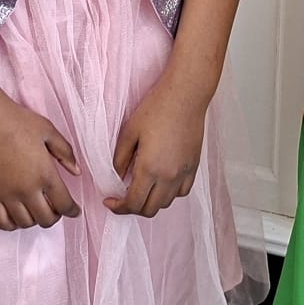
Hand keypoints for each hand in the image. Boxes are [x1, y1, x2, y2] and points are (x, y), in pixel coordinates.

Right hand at [0, 87, 81, 230]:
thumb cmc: (16, 121)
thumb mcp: (47, 131)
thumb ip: (65, 152)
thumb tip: (76, 171)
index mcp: (45, 173)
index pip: (64, 204)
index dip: (72, 211)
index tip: (74, 211)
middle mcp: (26, 189)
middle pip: (45, 219)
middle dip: (54, 217)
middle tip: (55, 208)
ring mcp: (6, 195)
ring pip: (25, 223)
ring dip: (34, 220)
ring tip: (35, 209)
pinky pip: (1, 222)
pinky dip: (12, 224)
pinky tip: (15, 215)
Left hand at [105, 73, 207, 216]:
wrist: (185, 95)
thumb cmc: (156, 108)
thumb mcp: (129, 132)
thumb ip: (120, 159)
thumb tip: (117, 178)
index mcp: (149, 168)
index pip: (133, 203)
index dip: (118, 207)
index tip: (110, 201)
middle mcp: (168, 176)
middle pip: (149, 209)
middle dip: (133, 207)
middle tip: (122, 197)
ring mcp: (183, 173)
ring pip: (166, 203)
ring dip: (151, 201)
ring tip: (141, 188)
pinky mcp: (193, 167)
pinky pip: (181, 192)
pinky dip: (169, 194)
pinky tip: (161, 182)